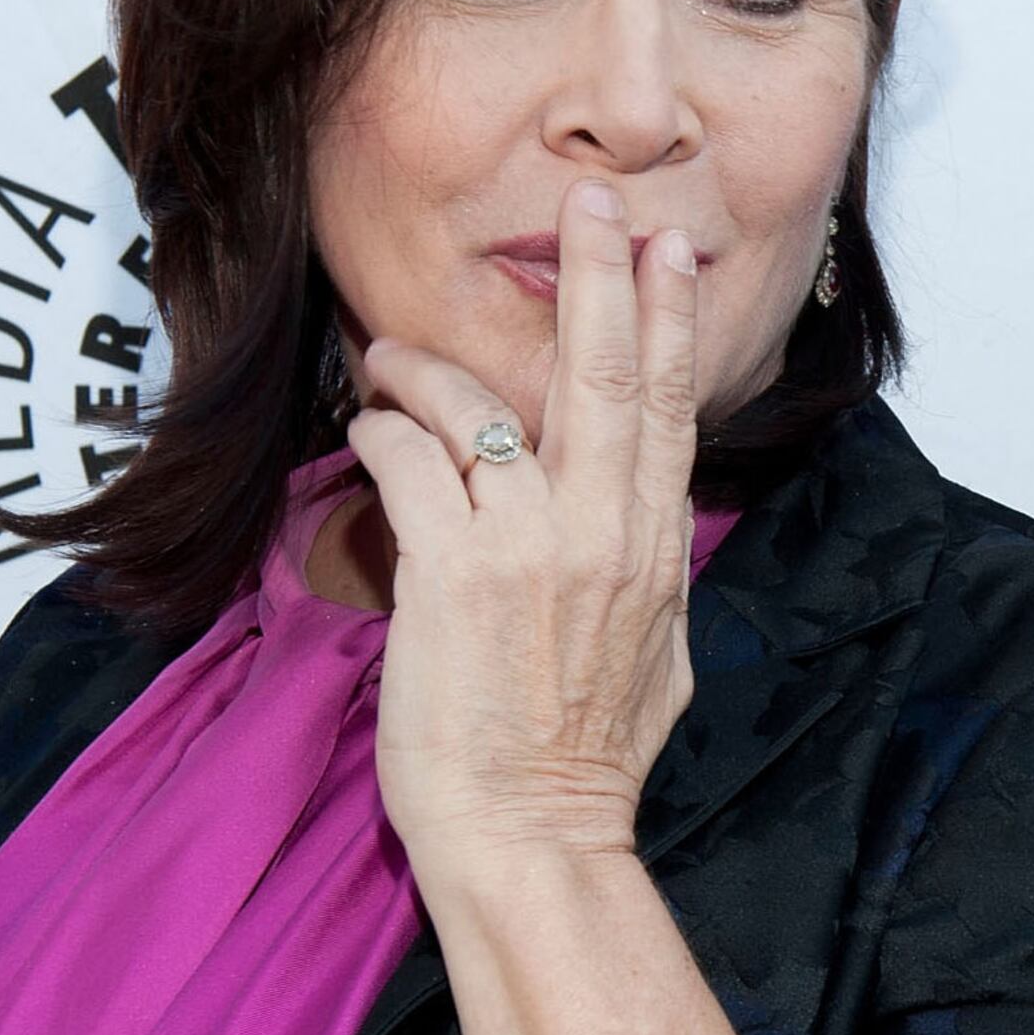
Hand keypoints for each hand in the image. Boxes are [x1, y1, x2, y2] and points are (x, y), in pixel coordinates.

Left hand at [347, 178, 702, 892]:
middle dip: (600, 277)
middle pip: (607, 376)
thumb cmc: (585, 764)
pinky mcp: (454, 572)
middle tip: (592, 198)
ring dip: (423, 363)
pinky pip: (410, 460)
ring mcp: (531, 547)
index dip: (666, 323)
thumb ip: (655, 579)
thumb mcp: (661, 659)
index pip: (670, 411)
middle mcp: (602, 533)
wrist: (533, 835)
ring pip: (480, 405)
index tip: (667, 252)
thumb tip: (655, 534)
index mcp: (654, 550)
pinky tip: (364, 429)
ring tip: (385, 352)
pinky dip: (380, 431)